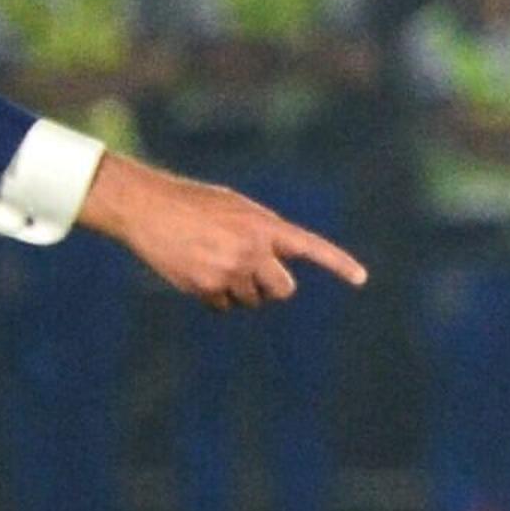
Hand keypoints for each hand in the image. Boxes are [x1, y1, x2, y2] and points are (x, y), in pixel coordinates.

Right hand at [79, 153, 367, 309]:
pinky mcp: (206, 289)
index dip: (337, 264)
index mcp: (264, 226)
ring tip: (213, 260)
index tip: (361, 279)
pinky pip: (224, 306)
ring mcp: (230, 273)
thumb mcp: (236, 208)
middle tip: (252, 270)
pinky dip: (216, 296)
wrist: (148, 208)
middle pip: (283, 291)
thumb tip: (278, 264)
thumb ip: (263, 232)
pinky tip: (197, 271)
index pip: (310, 247)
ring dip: (241, 289)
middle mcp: (252, 251)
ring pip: (252, 300)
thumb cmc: (194, 204)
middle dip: (272, 286)